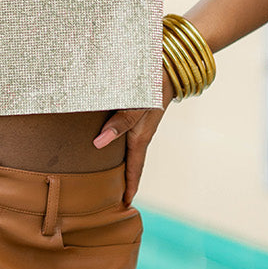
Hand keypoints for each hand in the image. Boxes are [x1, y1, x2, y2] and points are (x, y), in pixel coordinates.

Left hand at [92, 67, 176, 205]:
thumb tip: (99, 143)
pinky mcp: (139, 112)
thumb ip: (119, 122)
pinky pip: (128, 134)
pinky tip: (109, 142)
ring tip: (109, 176)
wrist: (169, 64)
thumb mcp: (136, 105)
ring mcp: (142, 123)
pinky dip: (121, 145)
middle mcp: (142, 132)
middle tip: (113, 197)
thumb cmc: (151, 84)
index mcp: (142, 136)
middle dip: (124, 180)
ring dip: (122, 163)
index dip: (130, 186)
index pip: (135, 168)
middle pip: (132, 162)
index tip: (125, 204)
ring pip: (129, 149)